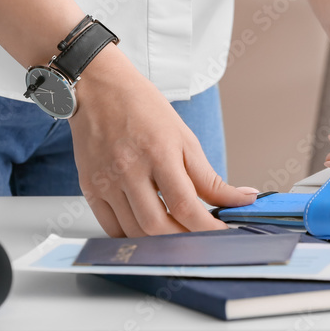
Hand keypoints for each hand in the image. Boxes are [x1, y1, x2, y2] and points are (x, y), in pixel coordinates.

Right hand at [68, 44, 257, 236]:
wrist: (99, 88)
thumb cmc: (143, 108)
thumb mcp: (185, 138)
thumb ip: (209, 178)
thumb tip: (240, 199)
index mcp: (159, 153)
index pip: (185, 206)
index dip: (207, 227)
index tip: (221, 234)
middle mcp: (129, 169)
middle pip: (157, 226)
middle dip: (184, 241)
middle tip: (201, 241)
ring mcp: (106, 180)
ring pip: (134, 232)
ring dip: (160, 242)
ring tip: (178, 236)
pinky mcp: (89, 187)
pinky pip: (110, 227)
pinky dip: (132, 236)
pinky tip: (148, 230)